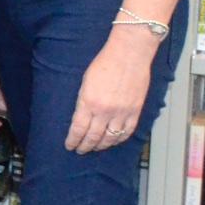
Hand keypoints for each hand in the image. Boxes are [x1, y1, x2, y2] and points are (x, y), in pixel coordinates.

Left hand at [65, 28, 157, 152]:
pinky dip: (119, 139)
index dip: (73, 140)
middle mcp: (105, 111)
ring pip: (110, 138)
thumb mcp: (85, 82)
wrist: (129, 54)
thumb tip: (81, 117)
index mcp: (88, 102)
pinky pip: (127, 131)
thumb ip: (83, 101)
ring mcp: (122, 112)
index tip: (69, 145)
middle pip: (93, 136)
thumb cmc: (105, 63)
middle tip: (80, 150)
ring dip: (101, 146)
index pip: (78, 129)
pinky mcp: (135, 111)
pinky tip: (113, 141)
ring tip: (95, 148)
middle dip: (85, 146)